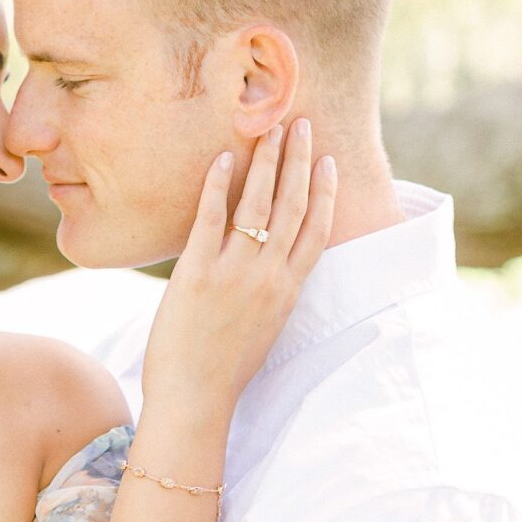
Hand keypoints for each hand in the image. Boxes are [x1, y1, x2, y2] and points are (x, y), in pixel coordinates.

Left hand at [138, 121, 335, 443]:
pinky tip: (223, 158)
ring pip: (258, 203)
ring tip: (267, 128)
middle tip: (299, 123)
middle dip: (297, 159)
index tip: (326, 159)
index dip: (323, 189)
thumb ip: (270, 291)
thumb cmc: (224, 367)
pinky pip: (211, 218)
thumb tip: (267, 264)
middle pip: (292, 205)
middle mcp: (269, 276)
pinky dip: (218, 185)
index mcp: (288, 290)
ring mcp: (235, 273)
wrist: (196, 398)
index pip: (317, 229)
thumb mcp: (264, 326)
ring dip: (265, 161)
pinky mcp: (198, 273)